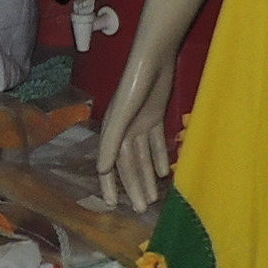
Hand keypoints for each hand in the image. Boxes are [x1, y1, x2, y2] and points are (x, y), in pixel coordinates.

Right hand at [95, 47, 174, 211]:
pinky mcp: (155, 117)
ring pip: (143, 158)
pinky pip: (155, 144)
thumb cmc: (134, 86)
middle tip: (142, 208)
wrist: (154, 59)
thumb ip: (112, 142)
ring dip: (147, 177)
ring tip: (154, 197)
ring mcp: (140, 124)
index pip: (109, 166)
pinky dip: (159, 158)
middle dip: (134, 187)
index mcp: (112, 132)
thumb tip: (102, 170)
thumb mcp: (121, 115)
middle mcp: (124, 131)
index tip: (111, 205)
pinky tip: (165, 173)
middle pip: (129, 166)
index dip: (109, 185)